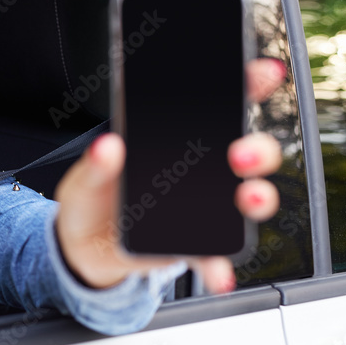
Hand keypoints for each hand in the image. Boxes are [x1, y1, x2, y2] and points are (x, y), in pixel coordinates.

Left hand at [53, 57, 286, 292]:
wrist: (82, 246)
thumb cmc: (92, 199)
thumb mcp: (84, 177)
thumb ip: (95, 164)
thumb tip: (107, 146)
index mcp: (175, 141)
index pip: (219, 106)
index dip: (247, 85)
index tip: (263, 71)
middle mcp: (201, 171)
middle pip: (248, 152)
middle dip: (256, 149)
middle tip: (237, 153)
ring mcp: (205, 209)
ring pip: (248, 198)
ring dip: (258, 197)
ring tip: (246, 198)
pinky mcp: (196, 246)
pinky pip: (217, 256)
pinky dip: (220, 265)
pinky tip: (218, 272)